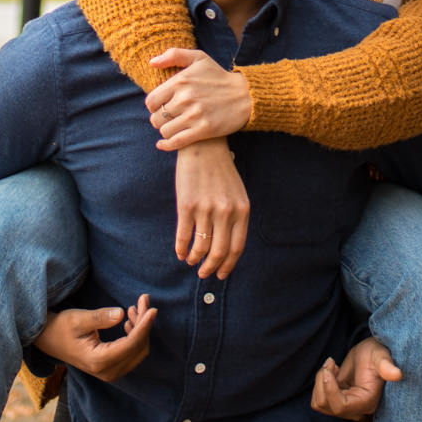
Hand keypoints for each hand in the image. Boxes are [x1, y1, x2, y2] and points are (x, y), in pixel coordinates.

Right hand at [34, 296, 155, 381]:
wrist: (49, 341)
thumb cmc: (61, 328)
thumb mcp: (77, 319)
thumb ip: (100, 318)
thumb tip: (121, 314)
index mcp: (99, 361)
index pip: (131, 344)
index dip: (144, 326)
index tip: (153, 308)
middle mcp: (107, 371)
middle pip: (138, 348)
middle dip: (144, 324)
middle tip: (142, 300)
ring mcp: (111, 372)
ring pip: (138, 351)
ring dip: (141, 329)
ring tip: (133, 308)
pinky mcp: (112, 368)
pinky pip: (132, 353)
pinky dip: (136, 336)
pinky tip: (129, 321)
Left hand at [148, 49, 253, 148]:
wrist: (245, 95)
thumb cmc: (219, 76)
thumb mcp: (199, 58)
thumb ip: (174, 55)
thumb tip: (152, 63)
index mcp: (180, 81)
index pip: (151, 101)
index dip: (153, 106)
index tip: (160, 107)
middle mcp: (185, 99)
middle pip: (156, 118)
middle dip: (159, 119)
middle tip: (167, 118)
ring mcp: (194, 116)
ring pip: (165, 130)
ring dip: (166, 131)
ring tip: (173, 127)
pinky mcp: (203, 130)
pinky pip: (176, 142)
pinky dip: (167, 144)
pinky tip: (164, 143)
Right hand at [174, 138, 249, 278]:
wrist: (203, 146)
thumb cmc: (221, 171)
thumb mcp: (237, 193)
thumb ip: (236, 217)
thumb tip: (228, 247)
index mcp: (242, 210)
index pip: (237, 247)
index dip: (228, 265)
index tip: (221, 274)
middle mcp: (226, 212)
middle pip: (219, 252)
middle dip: (211, 268)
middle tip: (204, 274)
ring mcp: (206, 209)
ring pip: (200, 247)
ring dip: (194, 259)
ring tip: (191, 261)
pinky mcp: (186, 205)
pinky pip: (183, 236)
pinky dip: (181, 249)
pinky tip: (180, 253)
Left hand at [311, 337, 401, 419]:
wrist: (372, 353)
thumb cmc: (377, 352)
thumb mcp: (381, 355)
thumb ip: (386, 365)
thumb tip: (397, 375)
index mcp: (367, 402)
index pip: (341, 406)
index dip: (329, 389)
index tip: (328, 368)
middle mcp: (356, 409)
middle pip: (327, 406)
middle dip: (322, 382)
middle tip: (331, 362)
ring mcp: (346, 407)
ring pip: (320, 404)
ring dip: (320, 382)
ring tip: (331, 366)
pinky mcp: (338, 401)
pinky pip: (319, 399)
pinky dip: (320, 383)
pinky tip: (332, 371)